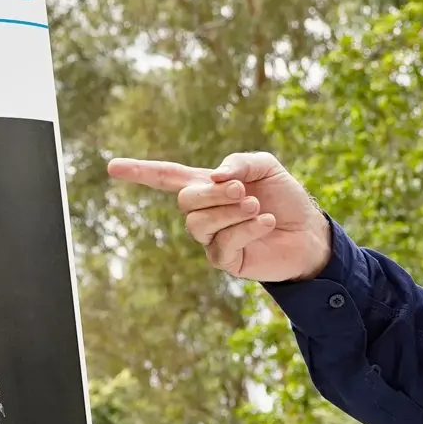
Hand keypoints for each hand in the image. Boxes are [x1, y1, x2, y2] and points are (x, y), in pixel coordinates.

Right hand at [106, 150, 332, 281]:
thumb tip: (214, 176)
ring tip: (256, 206)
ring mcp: (213, 239)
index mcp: (208, 187)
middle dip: (212, 194)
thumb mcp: (266, 167)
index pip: (167, 178)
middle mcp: (205, 214)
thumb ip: (239, 162)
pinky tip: (266, 222)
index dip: (140, 172)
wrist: (311, 232)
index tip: (111, 167)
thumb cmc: (286, 198)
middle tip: (242, 190)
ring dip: (229, 211)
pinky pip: (222, 244)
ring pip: (198, 224)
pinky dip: (245, 229)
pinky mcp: (227, 261)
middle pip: (185, 201)